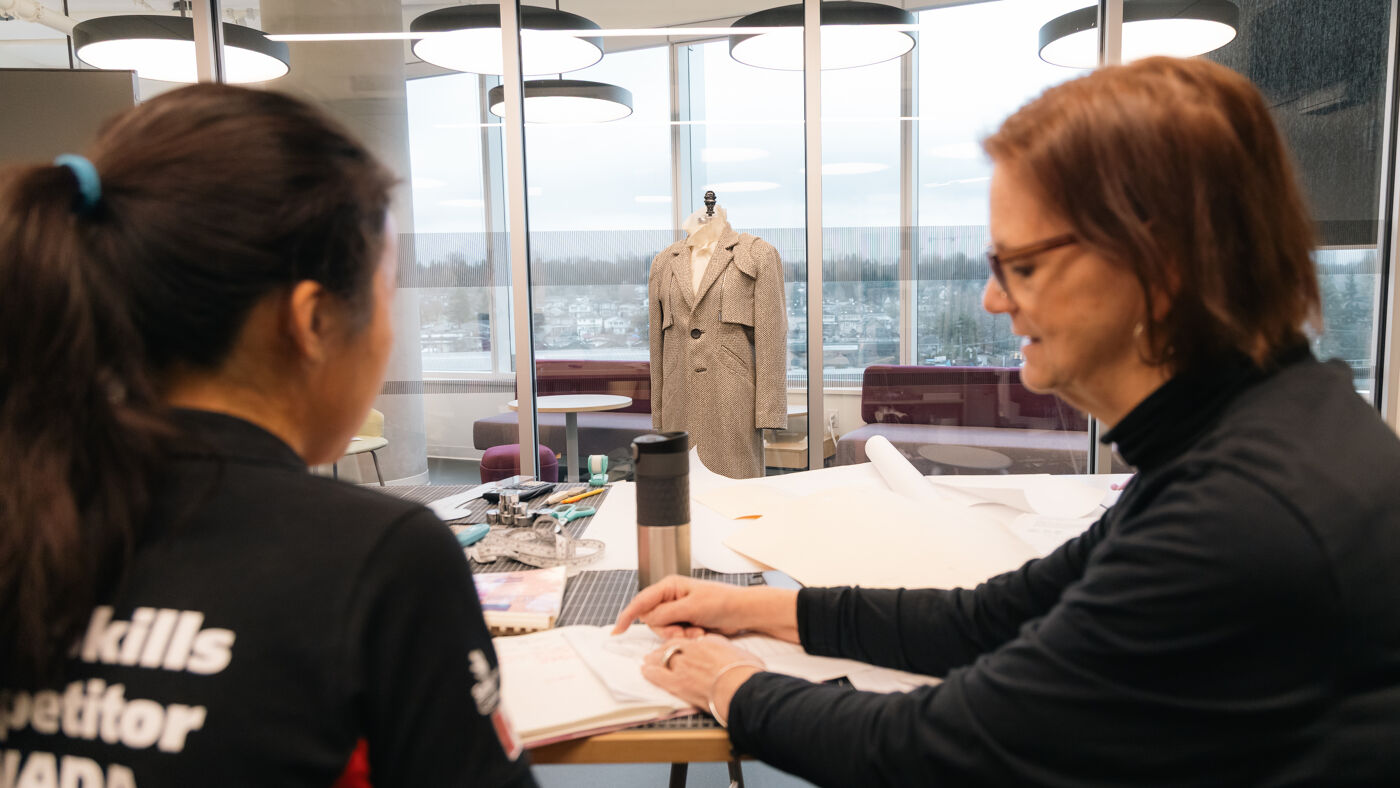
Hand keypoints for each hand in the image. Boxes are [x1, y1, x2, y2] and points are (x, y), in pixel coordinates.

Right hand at [612, 575, 798, 641]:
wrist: (742, 613)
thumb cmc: (722, 602)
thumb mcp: (692, 607)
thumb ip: (666, 613)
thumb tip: (647, 618)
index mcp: (669, 586)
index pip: (641, 601)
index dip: (627, 616)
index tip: (618, 630)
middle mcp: (670, 597)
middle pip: (651, 620)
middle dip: (666, 629)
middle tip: (683, 631)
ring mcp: (677, 611)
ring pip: (663, 630)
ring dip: (678, 636)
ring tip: (697, 633)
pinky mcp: (685, 622)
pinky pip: (675, 635)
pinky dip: (685, 638)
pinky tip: (700, 635)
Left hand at [642, 634, 763, 724]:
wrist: (740, 689)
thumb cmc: (744, 672)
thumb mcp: (737, 652)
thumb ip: (724, 649)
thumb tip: (723, 651)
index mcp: (707, 642)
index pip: (687, 639)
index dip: (679, 642)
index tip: (677, 645)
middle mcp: (692, 651)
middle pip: (672, 646)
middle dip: (663, 649)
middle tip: (657, 652)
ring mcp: (683, 666)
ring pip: (662, 658)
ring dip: (654, 659)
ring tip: (648, 660)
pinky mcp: (678, 684)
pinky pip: (657, 675)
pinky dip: (650, 671)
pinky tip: (645, 671)